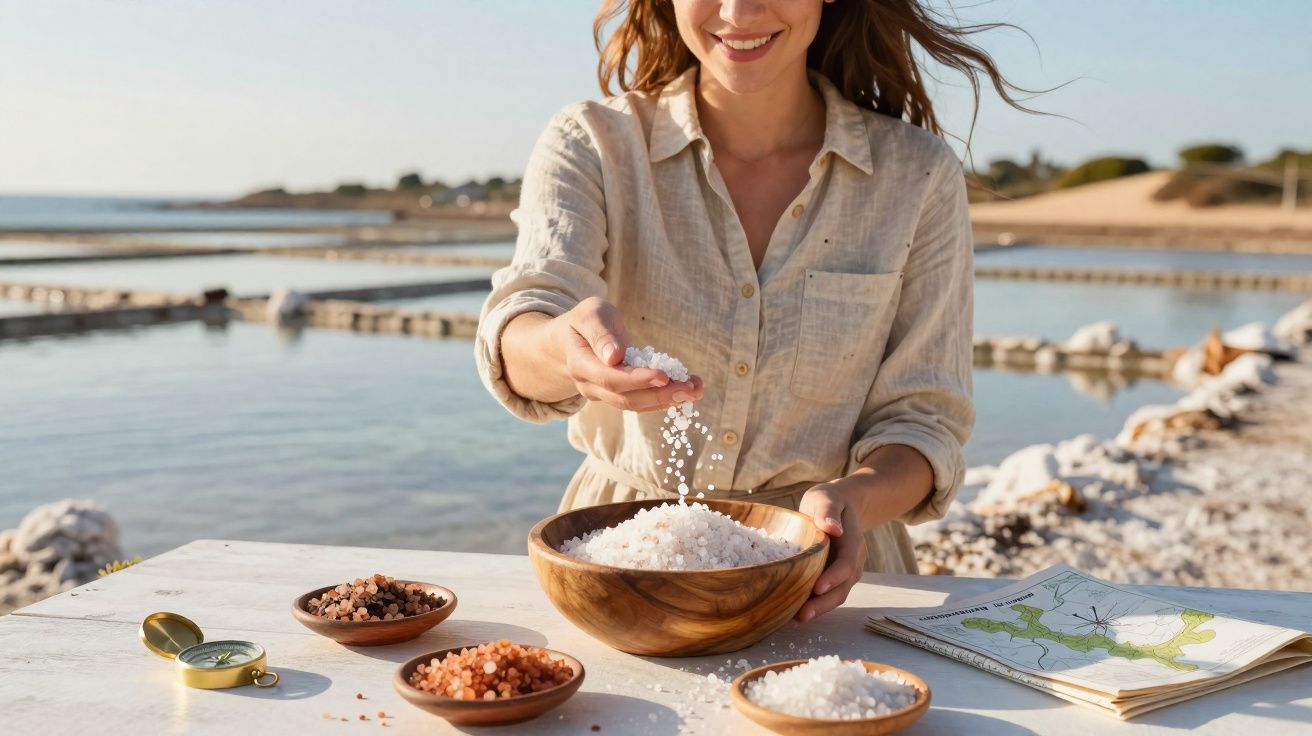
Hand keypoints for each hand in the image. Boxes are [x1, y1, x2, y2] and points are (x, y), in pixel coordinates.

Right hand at [552, 297, 703, 411]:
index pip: (610, 378)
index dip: (637, 380)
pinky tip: (688, 387)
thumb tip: (614, 357)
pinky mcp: (620, 395)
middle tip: (691, 388)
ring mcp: (604, 395)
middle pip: (627, 398)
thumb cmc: (582, 322)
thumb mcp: (590, 314)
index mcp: (580, 364)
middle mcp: (590, 386)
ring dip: (669, 399)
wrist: (568, 342)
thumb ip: (600, 332)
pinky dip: (666, 396)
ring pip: (637, 404)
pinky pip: (643, 400)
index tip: (664, 375)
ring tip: (696, 388)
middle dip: (661, 395)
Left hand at [795, 483, 865, 621]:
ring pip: (837, 595)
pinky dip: (816, 604)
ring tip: (797, 618)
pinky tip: (795, 612)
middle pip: (843, 587)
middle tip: (802, 615)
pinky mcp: (834, 577)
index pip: (847, 564)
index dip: (834, 577)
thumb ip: (828, 511)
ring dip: (820, 608)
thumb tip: (833, 528)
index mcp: (853, 542)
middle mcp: (854, 561)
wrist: (838, 506)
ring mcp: (846, 572)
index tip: (817, 587)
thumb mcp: (826, 498)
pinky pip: (828, 594)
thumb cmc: (829, 500)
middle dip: (824, 603)